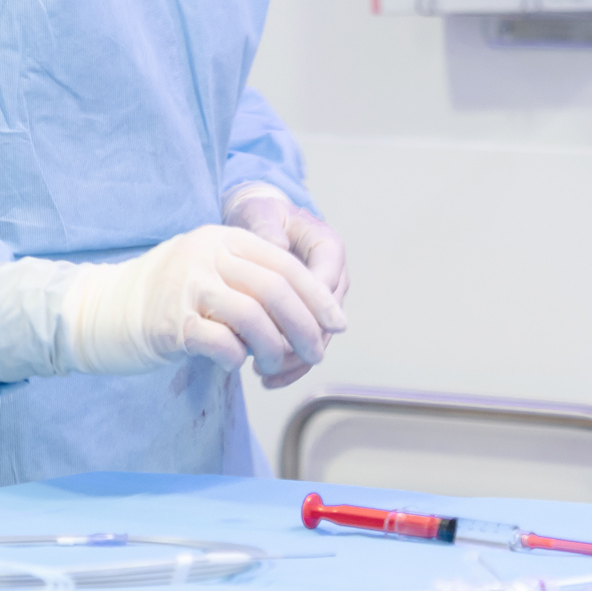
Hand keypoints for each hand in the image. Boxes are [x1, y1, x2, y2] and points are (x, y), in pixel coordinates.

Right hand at [0, 225, 344, 387]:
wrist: (97, 309)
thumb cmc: (159, 298)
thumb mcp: (205, 272)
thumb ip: (248, 281)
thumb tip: (309, 314)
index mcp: (221, 238)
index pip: (285, 264)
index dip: (316, 297)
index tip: (335, 324)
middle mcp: (207, 254)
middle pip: (276, 289)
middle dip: (305, 327)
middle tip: (315, 353)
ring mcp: (187, 286)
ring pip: (254, 317)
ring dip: (274, 348)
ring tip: (272, 366)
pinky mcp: (170, 321)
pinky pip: (222, 342)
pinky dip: (236, 358)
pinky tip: (232, 364)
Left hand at [221, 187, 347, 387]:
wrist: (257, 224)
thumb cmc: (260, 215)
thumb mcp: (260, 213)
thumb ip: (266, 229)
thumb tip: (276, 247)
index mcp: (328, 247)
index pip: (326, 284)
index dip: (309, 310)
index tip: (281, 329)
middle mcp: (333, 276)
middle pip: (326, 319)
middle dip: (300, 343)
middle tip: (269, 359)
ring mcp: (323, 300)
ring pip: (319, 339)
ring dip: (295, 360)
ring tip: (264, 373)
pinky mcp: (310, 316)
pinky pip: (307, 345)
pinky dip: (291, 365)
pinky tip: (268, 378)